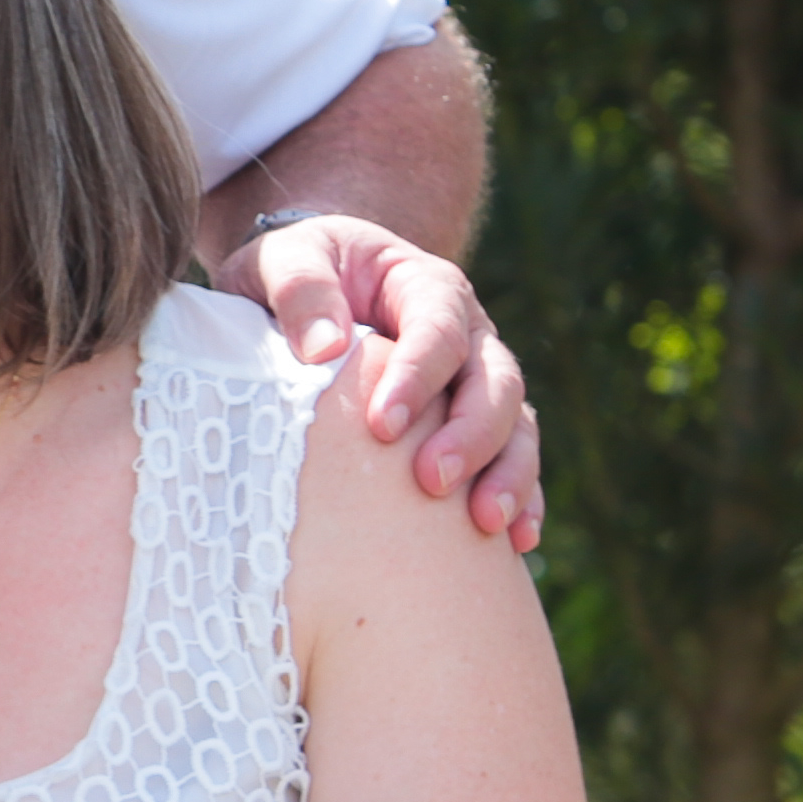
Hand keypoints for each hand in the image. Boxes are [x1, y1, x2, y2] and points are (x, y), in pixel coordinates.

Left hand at [216, 211, 539, 550]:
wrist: (307, 290)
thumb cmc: (290, 274)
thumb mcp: (279, 260)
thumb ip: (298, 288)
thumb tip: (323, 349)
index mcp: (423, 286)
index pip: (437, 328)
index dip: (417, 376)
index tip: (382, 427)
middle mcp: (467, 333)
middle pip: (494, 381)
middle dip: (470, 434)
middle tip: (431, 482)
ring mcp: (476, 382)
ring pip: (516, 424)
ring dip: (509, 473)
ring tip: (485, 523)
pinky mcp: (475, 427)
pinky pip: (513, 460)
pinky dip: (523, 498)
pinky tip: (516, 541)